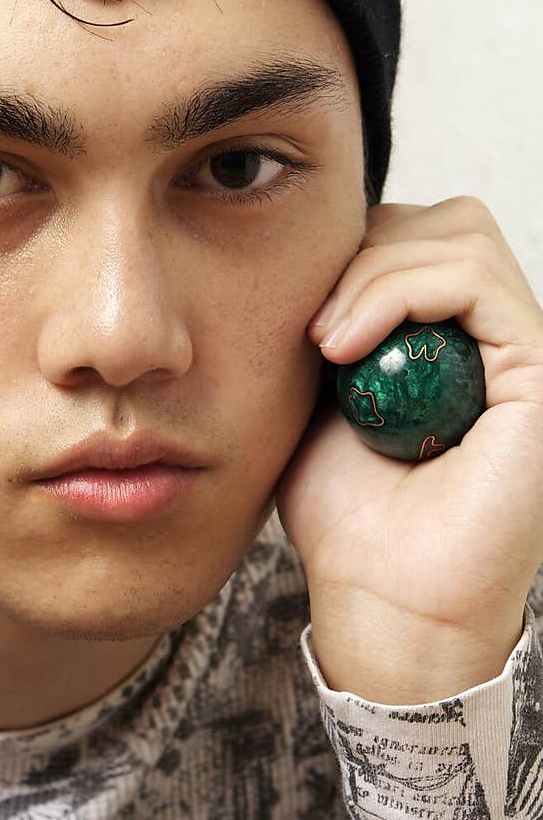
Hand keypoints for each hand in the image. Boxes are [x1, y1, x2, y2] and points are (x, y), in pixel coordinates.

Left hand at [275, 195, 542, 702]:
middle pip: (445, 222)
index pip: (419, 237)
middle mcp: (501, 341)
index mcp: (458, 343)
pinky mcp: (540, 373)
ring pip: (459, 235)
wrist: (383, 597)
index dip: (355, 252)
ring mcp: (527, 354)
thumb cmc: (348, 517)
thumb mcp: (319, 399)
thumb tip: (313, 253)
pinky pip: (473, 277)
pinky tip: (344, 344)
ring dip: (370, 274)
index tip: (300, 317)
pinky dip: (396, 290)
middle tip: (313, 328)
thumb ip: (333, 324)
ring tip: (325, 342)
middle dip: (363, 253)